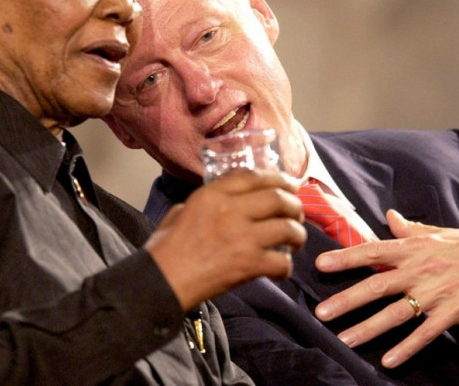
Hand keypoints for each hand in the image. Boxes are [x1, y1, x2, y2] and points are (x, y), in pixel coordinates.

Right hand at [146, 170, 305, 310]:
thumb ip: (205, 202)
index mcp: (212, 195)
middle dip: (295, 205)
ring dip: (298, 235)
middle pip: (279, 198)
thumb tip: (224, 201)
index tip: (290, 184)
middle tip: (296, 214)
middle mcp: (230, 210)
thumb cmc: (166, 249)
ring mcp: (242, 237)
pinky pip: (282, 261)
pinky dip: (286, 267)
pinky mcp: (248, 264)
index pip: (254, 176)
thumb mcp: (181, 211)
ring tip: (295, 242)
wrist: (161, 281)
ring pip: (288, 228)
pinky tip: (279, 270)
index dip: (278, 178)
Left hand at [314, 209, 458, 367]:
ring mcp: (437, 292)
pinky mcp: (454, 312)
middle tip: (321, 311)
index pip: (372, 251)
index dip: (345, 258)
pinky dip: (407, 348)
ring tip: (344, 339)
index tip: (320, 264)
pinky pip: (426, 333)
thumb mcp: (439, 233)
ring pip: (395, 313)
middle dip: (346, 300)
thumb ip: (410, 229)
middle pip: (376, 285)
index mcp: (414, 247)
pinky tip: (388, 359)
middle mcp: (421, 269)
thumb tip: (388, 216)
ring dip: (368, 328)